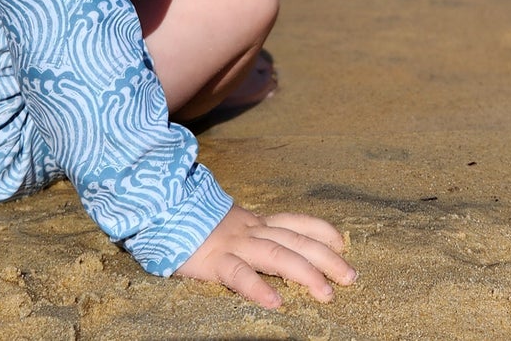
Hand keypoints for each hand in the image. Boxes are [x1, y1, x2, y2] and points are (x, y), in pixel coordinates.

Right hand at [175, 203, 356, 308]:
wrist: (159, 207)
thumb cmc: (192, 223)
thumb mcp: (227, 224)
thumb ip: (249, 233)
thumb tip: (272, 246)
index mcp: (254, 222)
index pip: (295, 222)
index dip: (321, 231)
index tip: (342, 243)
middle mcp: (250, 229)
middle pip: (296, 240)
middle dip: (326, 258)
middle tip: (351, 277)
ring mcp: (233, 243)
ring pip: (276, 255)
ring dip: (305, 273)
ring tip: (326, 294)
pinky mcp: (213, 260)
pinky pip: (238, 274)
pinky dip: (257, 288)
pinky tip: (275, 304)